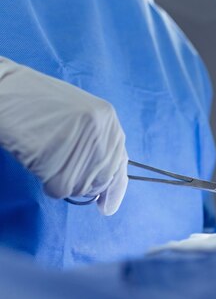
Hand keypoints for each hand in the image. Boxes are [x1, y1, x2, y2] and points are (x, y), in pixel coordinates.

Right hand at [0, 58, 127, 214]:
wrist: (3, 90)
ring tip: (46, 156)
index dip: (114, 189)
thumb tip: (104, 190)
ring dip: (62, 181)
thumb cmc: (35, 105)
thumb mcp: (79, 118)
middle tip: (60, 167)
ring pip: (81, 187)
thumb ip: (96, 145)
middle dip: (83, 183)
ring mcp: (82, 143)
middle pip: (102, 179)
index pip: (121, 163)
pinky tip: (38, 160)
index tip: (107, 208)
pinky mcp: (59, 156)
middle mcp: (102, 130)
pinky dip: (48, 183)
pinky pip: (60, 189)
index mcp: (108, 119)